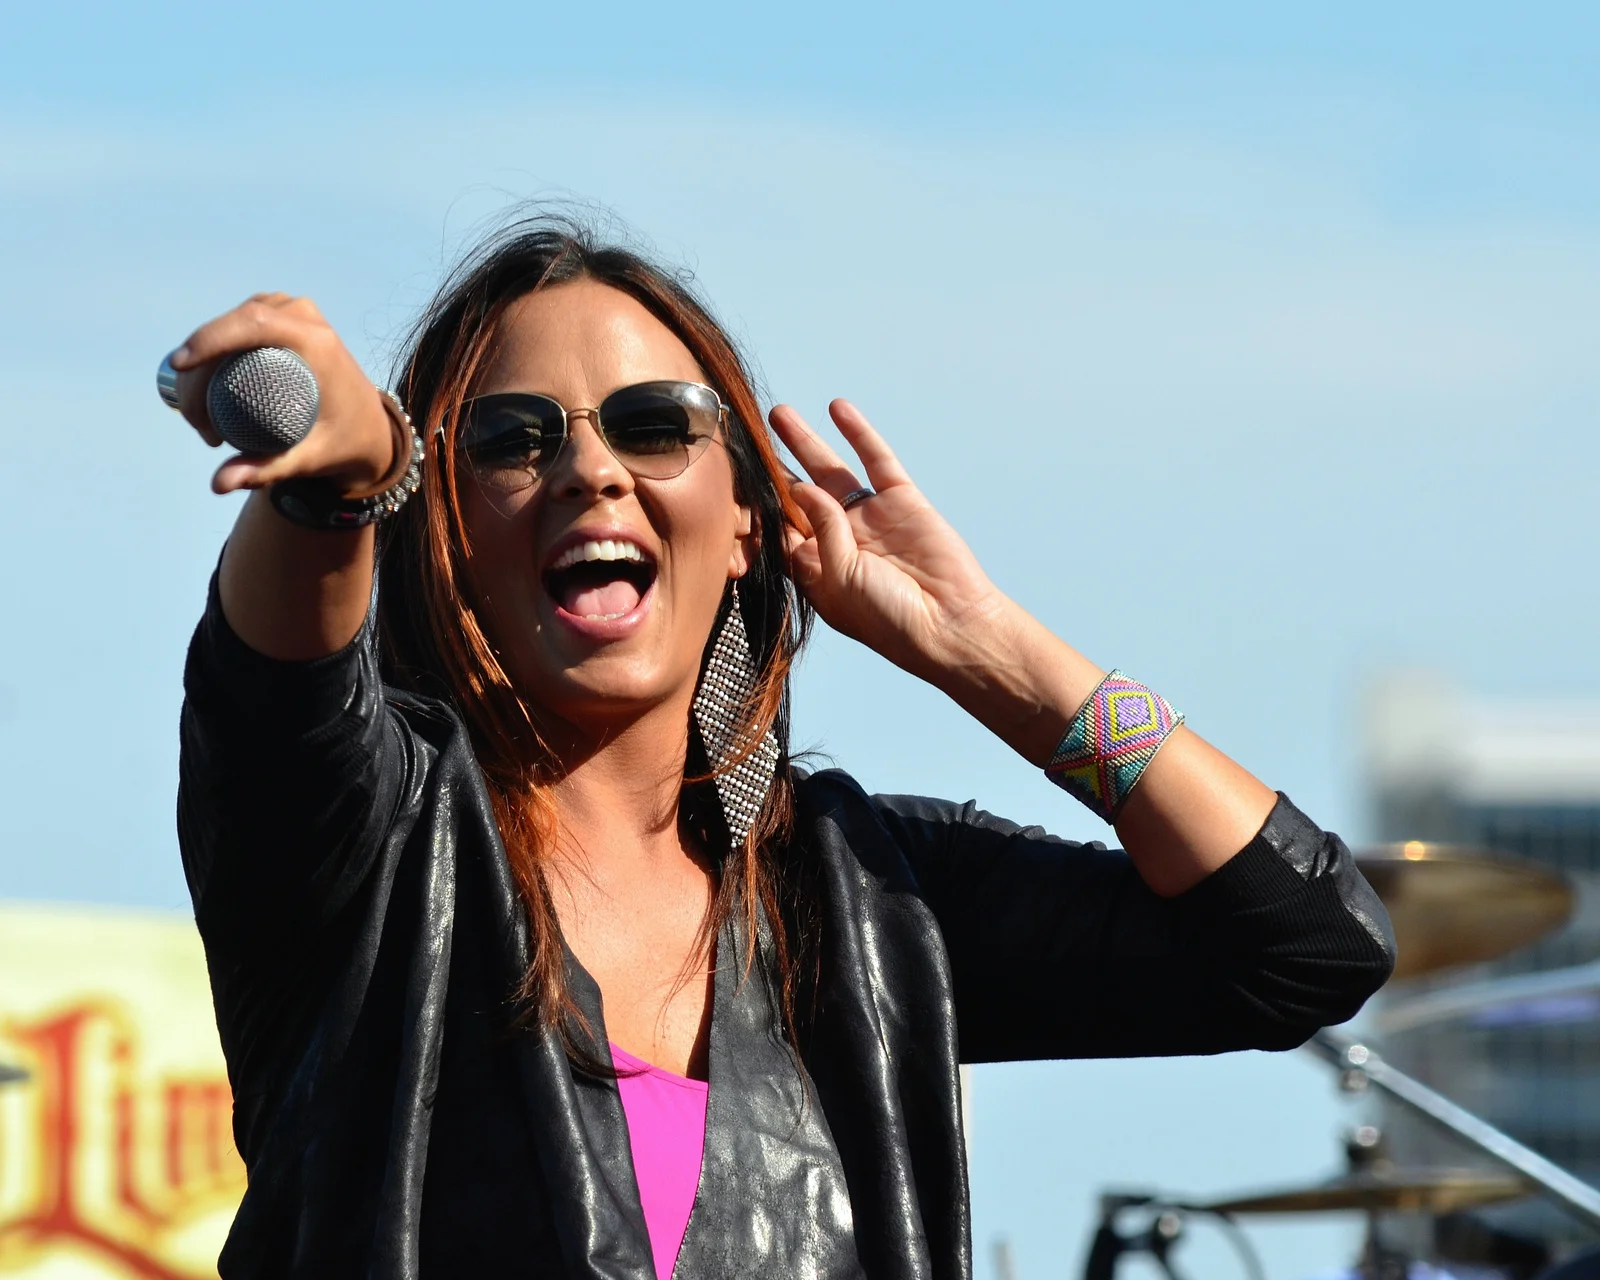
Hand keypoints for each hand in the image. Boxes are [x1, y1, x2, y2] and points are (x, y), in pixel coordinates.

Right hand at [168, 293, 393, 496]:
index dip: (209, 338)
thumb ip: (267, 471)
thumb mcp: (309, 458)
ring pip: (231, 326)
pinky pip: (238, 325)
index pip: (253, 323)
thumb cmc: (343, 443)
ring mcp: (292, 312)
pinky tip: (205, 388)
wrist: (370, 428)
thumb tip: (218, 484)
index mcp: (317, 340)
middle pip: (235, 326)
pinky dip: (218, 352)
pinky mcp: (281, 318)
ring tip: (206, 419)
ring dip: (206, 363)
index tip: (180, 367)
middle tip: (199, 423)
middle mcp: (304, 317)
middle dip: (201, 370)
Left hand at [769, 399, 1011, 685]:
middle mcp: (841, 540)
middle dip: (774, 465)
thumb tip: (803, 487)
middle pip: (798, 494)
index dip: (757, 503)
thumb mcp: (839, 580)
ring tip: (779, 415)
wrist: (951, 624)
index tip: (729, 476)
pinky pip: (875, 459)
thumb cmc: (889, 619)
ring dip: (805, 442)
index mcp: (818, 569)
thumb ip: (820, 531)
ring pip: (831, 471)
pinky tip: (838, 409)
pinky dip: (858, 433)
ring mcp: (871, 517)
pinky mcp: (902, 501)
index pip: (779, 528)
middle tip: (747, 435)